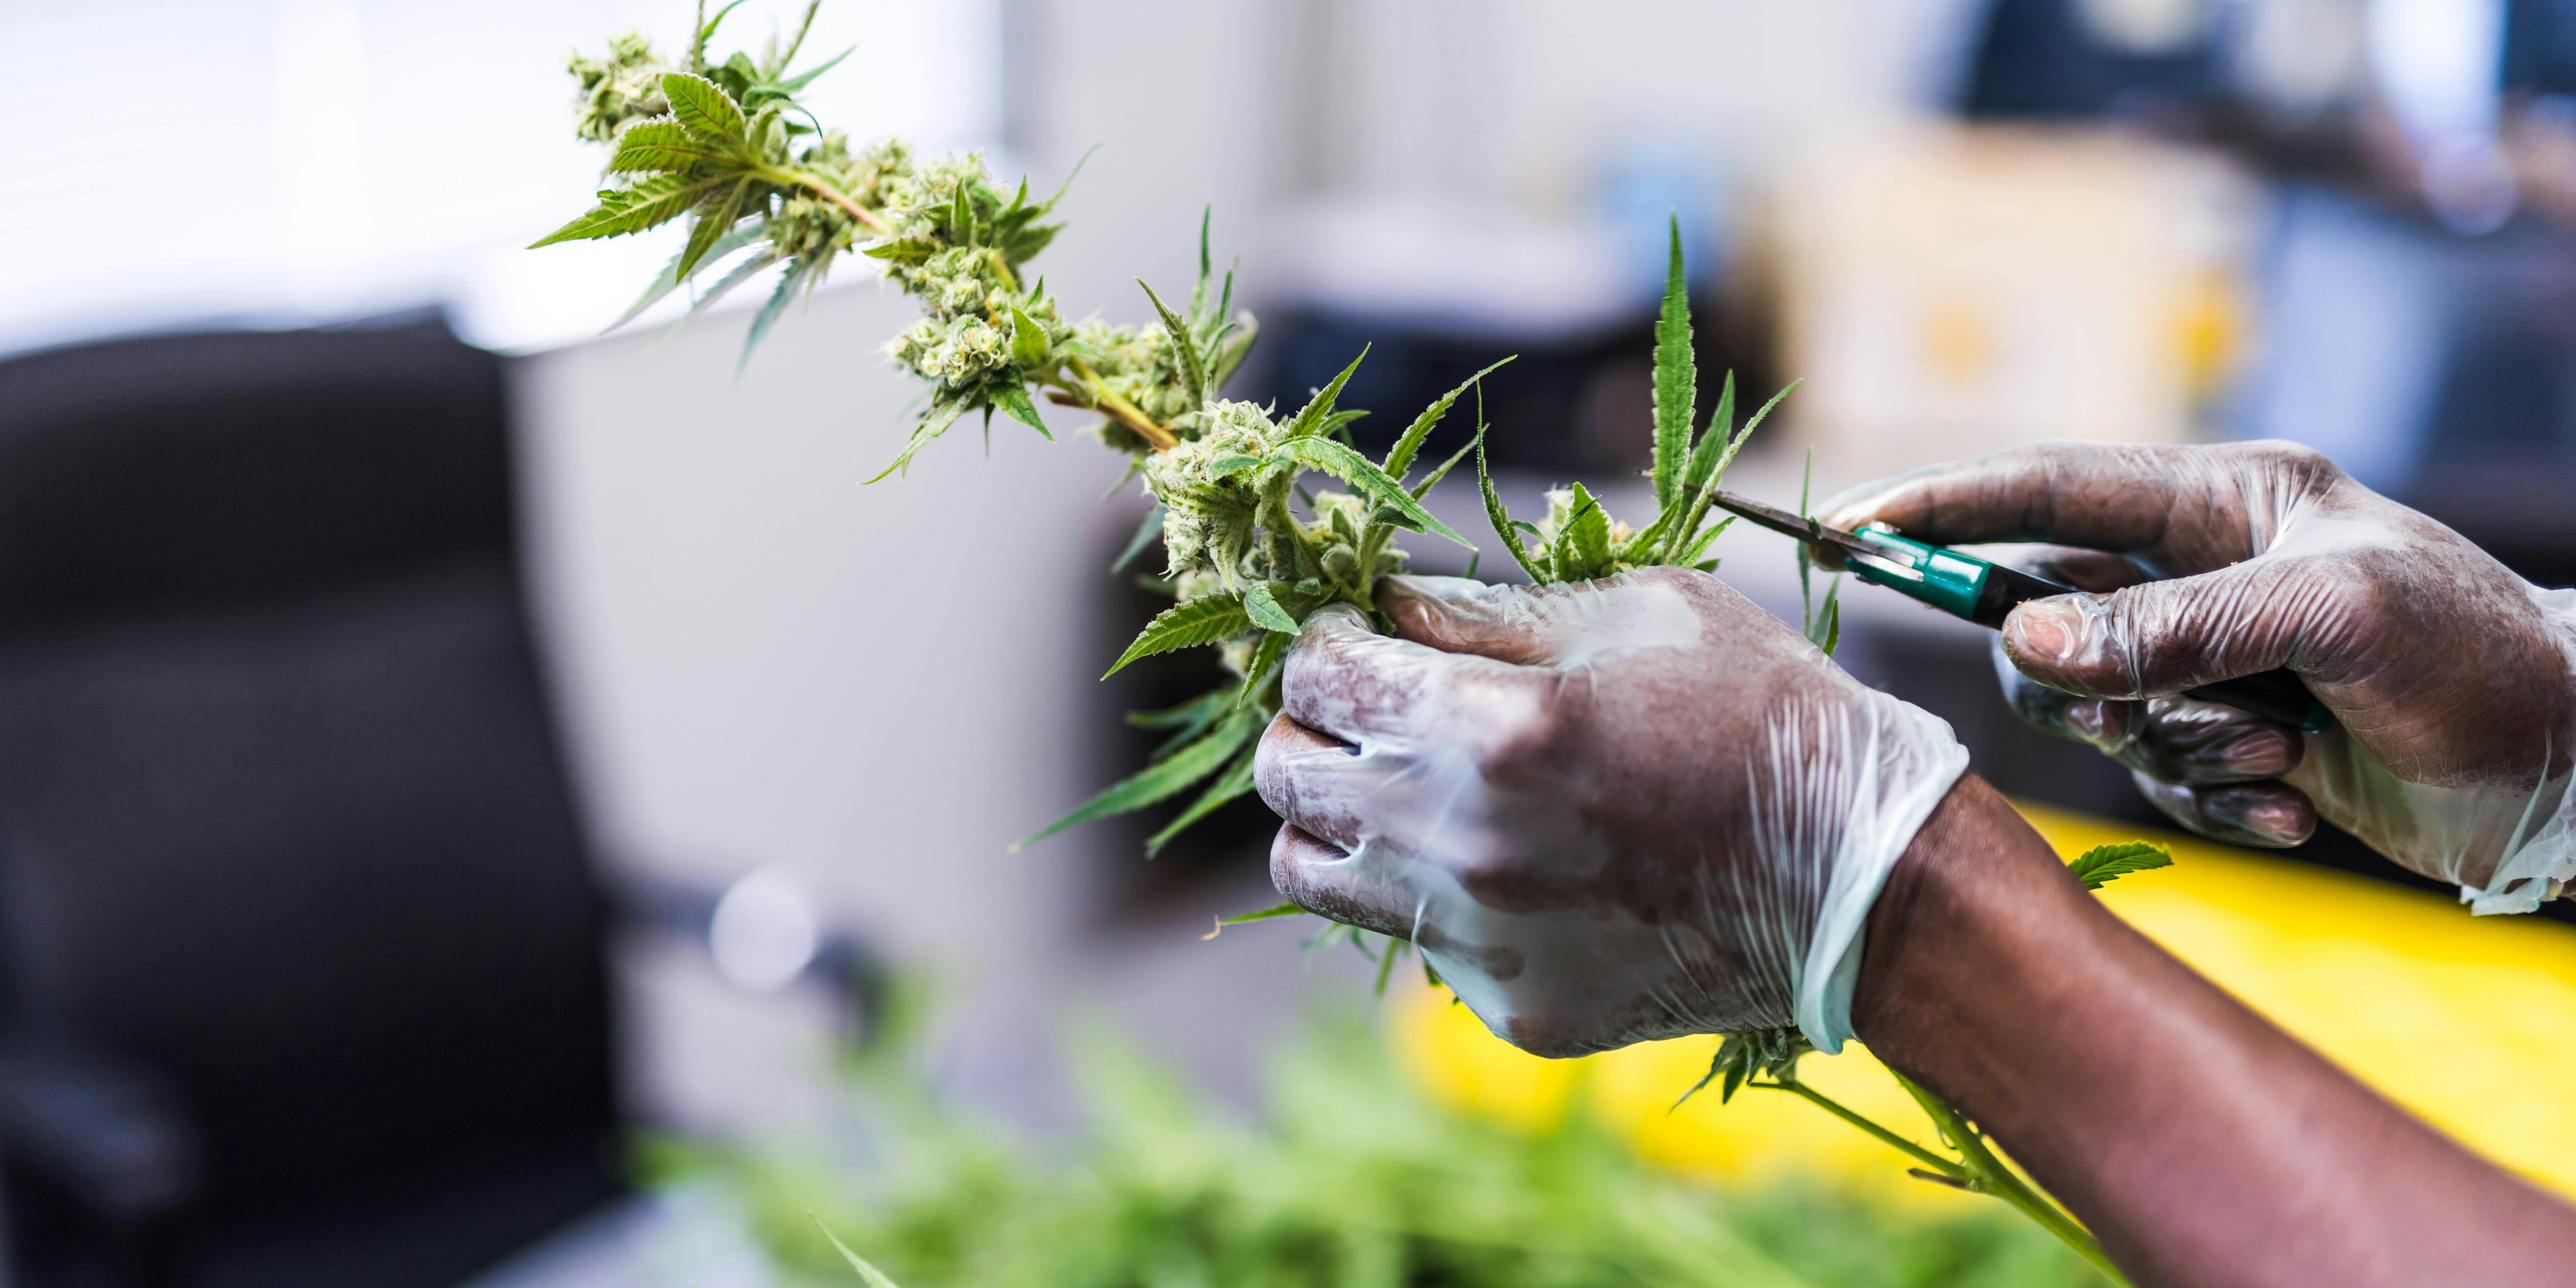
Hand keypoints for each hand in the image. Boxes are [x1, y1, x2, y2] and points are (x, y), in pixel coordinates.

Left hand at [1251, 568, 1966, 1056]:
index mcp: (1490, 727)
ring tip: (1403, 782)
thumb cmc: (1759, 711)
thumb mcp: (1634, 610)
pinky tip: (1509, 857)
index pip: (1316, 671)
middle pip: (1284, 774)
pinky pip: (1411, 935)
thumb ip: (1486, 610)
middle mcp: (1459, 840)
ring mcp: (1478, 936)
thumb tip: (1381, 601)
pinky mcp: (1507, 1002)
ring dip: (1336, 812)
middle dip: (1309, 720)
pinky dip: (1430, 888)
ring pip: (1310, 869)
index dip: (1324, 634)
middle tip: (1368, 702)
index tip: (1357, 628)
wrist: (1860, 877)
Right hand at [1824, 441, 2575, 909]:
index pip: (2044, 489)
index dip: (1939, 507)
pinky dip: (2219, 798)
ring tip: (2281, 756)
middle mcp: (2199, 573)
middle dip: (2092, 683)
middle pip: (2047, 622)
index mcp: (2221, 501)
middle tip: (2153, 713)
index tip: (1849, 529)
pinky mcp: (2226, 739)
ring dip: (2178, 749)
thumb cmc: (2475, 655)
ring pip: (2096, 711)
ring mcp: (2208, 660)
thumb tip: (2025, 640)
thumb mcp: (2330, 618)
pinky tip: (2299, 800)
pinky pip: (2153, 778)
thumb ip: (2171, 627)